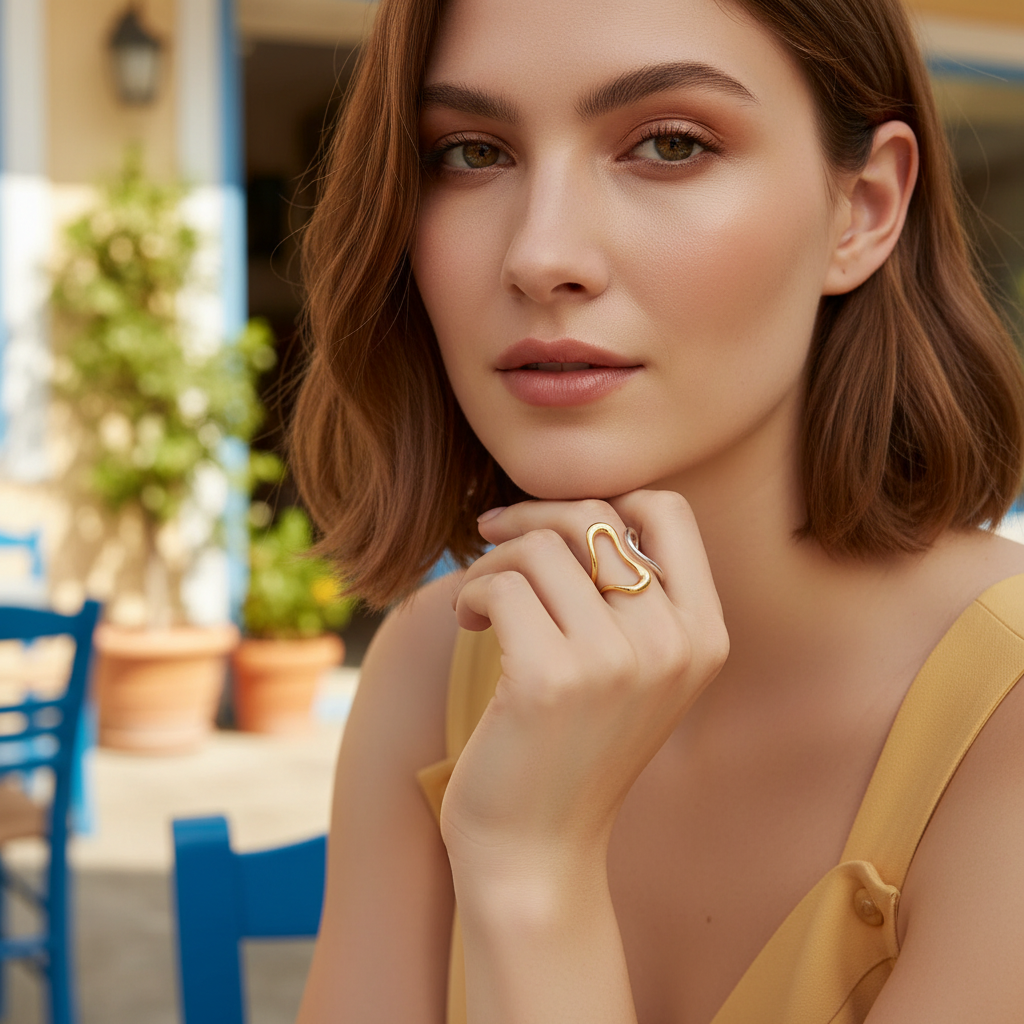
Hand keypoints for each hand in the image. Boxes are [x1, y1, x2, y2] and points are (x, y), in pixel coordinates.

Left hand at [443, 490, 729, 883]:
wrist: (538, 850)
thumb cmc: (571, 747)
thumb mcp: (628, 669)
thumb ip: (625, 592)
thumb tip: (561, 504)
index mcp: (703, 635)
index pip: (667, 510)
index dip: (605, 502)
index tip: (556, 529)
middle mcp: (673, 643)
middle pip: (592, 517)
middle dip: (530, 519)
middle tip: (492, 539)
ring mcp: (617, 661)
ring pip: (539, 547)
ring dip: (494, 563)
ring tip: (482, 603)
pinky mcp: (551, 678)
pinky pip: (500, 585)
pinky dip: (472, 593)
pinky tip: (469, 623)